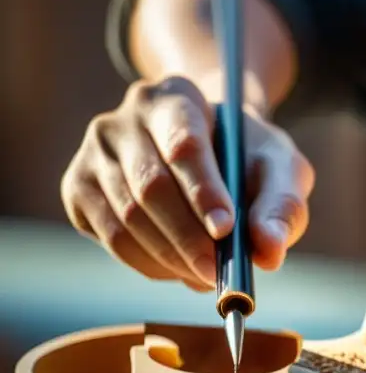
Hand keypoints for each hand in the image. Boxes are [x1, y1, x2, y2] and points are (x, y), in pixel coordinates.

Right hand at [61, 76, 314, 290]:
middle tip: (218, 274)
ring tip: (206, 276)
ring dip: (170, 258)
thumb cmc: (248, 157)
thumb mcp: (281, 169)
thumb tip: (270, 251)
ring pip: (126, 218)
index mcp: (175, 96)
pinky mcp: (78, 188)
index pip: (183, 145)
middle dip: (187, 237)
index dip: (203, 191)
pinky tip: (179, 269)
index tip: (226, 230)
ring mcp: (94, 153)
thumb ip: (281, 206)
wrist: (213, 148)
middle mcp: (124, 118)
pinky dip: (147, 263)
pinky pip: (109, 237)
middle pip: (150, 186)